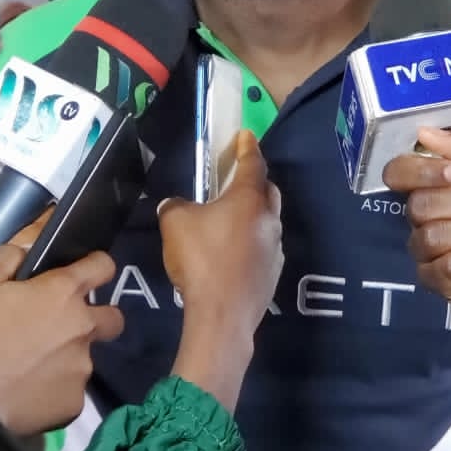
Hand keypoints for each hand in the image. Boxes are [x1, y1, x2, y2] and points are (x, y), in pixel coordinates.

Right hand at [0, 201, 123, 434]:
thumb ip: (10, 255)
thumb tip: (28, 242)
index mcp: (63, 292)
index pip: (103, 266)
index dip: (93, 266)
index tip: (79, 274)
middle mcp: (82, 328)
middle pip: (113, 317)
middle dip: (95, 317)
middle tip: (59, 325)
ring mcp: (81, 369)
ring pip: (86, 356)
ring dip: (67, 356)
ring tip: (30, 365)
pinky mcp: (72, 405)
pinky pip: (70, 391)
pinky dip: (54, 389)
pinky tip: (27, 391)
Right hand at [157, 130, 282, 409]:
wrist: (222, 316)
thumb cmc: (200, 260)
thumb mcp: (175, 223)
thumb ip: (175, 205)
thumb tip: (176, 204)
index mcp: (249, 200)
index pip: (253, 163)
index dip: (247, 146)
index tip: (245, 135)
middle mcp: (269, 220)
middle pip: (267, 190)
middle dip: (255, 180)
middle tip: (236, 178)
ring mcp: (275, 249)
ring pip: (268, 221)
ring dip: (253, 215)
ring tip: (230, 219)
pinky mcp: (273, 274)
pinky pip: (264, 247)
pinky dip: (251, 242)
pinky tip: (233, 252)